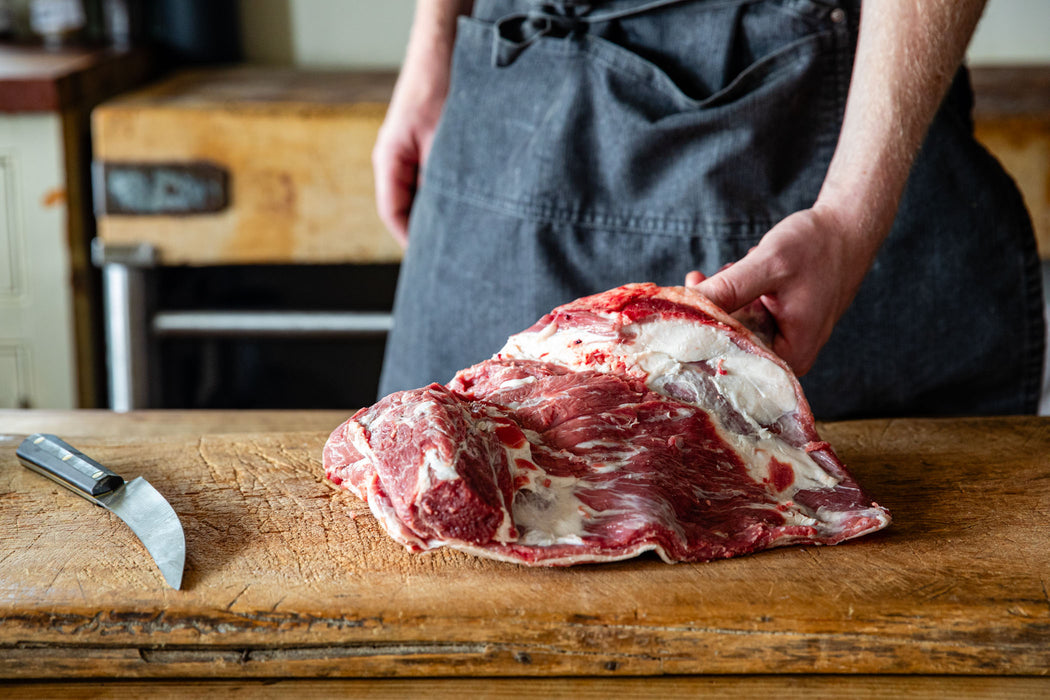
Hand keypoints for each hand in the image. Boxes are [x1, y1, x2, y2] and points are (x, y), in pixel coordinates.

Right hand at [372, 59, 450, 245]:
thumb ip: (442, 180)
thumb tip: (452, 218)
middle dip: (429, 232)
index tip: (432, 260)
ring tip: (468, 233)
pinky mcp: (432, 148)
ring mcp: (413, 155)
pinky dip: (452, 193)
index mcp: (390, 162)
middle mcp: (397, 162)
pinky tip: (474, 202)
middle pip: (409, 209)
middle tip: (455, 254)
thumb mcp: (444, 140)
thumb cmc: (440, 86)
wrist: (447, 48)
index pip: (393, 215)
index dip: (412, 241)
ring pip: (425, 195)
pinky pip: (437, 180)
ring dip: (444, 212)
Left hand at [686, 204, 880, 375]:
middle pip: (729, 349)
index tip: (676, 313)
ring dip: (720, 301)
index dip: (700, 341)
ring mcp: (782, 339)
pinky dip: (733, 295)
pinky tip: (736, 271)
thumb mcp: (768, 265)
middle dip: (707, 316)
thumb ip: (729, 288)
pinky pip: (742, 317)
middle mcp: (787, 356)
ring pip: (733, 331)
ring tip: (724, 271)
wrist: (846, 227)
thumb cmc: (818, 247)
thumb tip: (686, 304)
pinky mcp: (776, 323)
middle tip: (694, 283)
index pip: (732, 364)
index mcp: (793, 356)